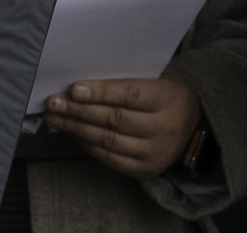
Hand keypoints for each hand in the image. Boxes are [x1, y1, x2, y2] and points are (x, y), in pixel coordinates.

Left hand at [43, 67, 202, 179]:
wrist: (192, 122)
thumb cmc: (162, 91)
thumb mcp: (153, 76)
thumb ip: (123, 77)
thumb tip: (79, 81)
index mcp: (167, 99)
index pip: (130, 95)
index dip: (100, 92)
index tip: (73, 89)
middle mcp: (164, 128)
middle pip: (114, 119)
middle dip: (79, 111)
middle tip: (53, 103)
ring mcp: (155, 152)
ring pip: (108, 140)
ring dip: (76, 128)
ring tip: (54, 117)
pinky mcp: (145, 169)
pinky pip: (110, 158)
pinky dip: (87, 145)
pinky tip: (72, 132)